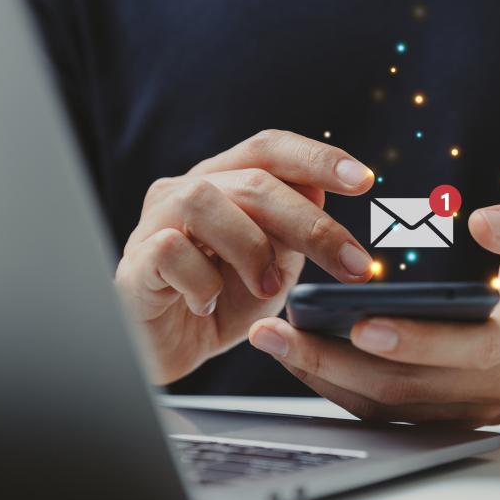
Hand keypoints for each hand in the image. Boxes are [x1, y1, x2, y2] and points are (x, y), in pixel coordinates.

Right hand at [115, 129, 374, 383]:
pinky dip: (203, 283)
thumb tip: (320, 194)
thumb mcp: (272, 267)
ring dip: (251, 249)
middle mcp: (186, 190)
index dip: (317, 158)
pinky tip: (209, 305)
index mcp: (224, 183)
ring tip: (268, 289)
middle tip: (354, 265)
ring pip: (204, 201)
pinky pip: (170, 251)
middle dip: (311, 225)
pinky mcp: (134, 261)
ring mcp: (155, 222)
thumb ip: (291, 232)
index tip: (365, 181)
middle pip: (252, 181)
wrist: (171, 349)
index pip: (270, 149)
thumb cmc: (222, 303)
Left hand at [248, 201, 499, 425]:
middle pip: (403, 388)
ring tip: (274, 345)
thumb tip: (482, 220)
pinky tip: (304, 361)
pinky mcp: (446, 415)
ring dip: (325, 378)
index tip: (360, 323)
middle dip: (332, 363)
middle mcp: (487, 388)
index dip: (413, 341)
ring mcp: (464, 409)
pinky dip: (341, 390)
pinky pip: (387, 411)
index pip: (463, 351)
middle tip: (275, 334)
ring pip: (386, 406)